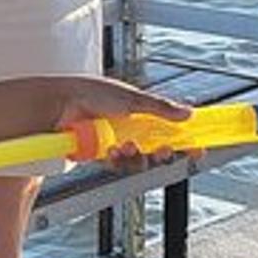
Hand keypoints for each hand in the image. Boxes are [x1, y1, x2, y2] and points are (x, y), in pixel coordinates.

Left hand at [53, 77, 197, 170]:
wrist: (59, 104)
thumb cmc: (90, 92)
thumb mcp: (131, 98)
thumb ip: (160, 108)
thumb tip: (188, 113)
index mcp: (139, 112)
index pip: (168, 128)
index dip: (184, 139)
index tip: (198, 148)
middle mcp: (129, 128)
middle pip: (155, 149)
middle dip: (161, 152)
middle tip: (164, 151)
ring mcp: (115, 143)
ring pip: (138, 161)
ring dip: (136, 156)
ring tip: (127, 146)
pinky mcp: (100, 156)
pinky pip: (117, 165)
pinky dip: (117, 160)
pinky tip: (111, 150)